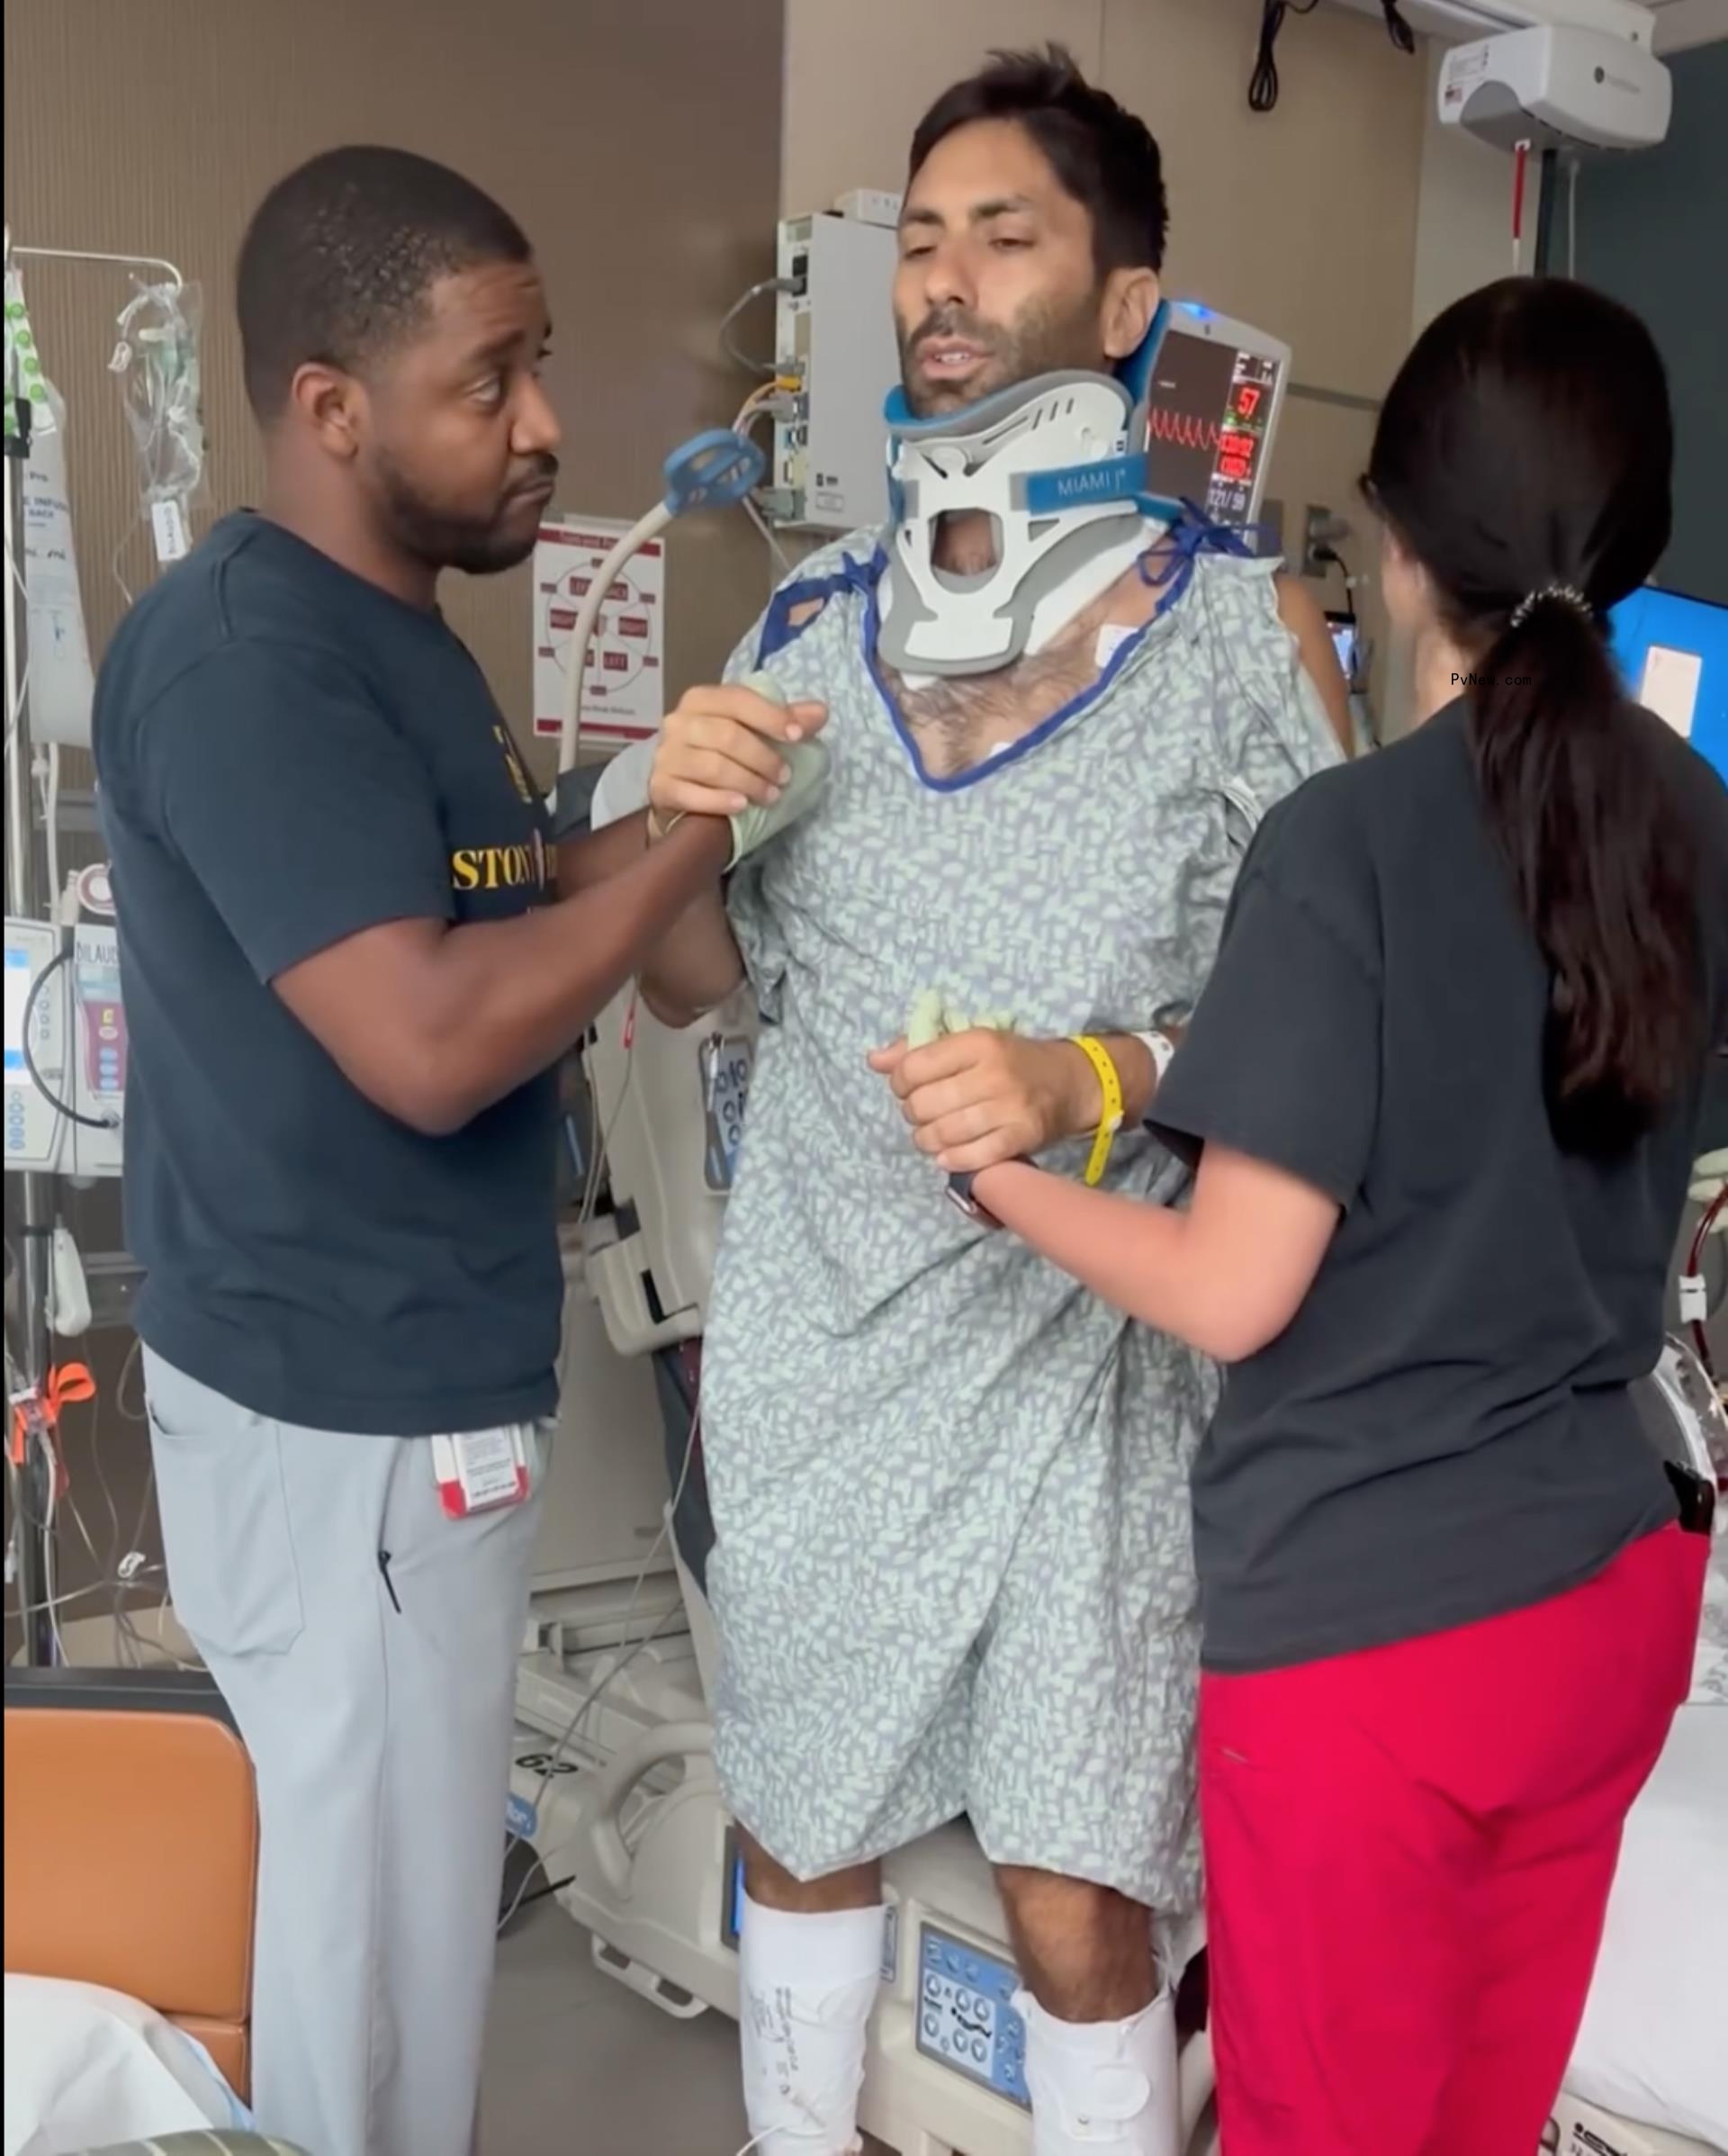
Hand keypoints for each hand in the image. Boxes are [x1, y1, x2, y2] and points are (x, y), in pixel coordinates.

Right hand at [650, 683, 826, 823]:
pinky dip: (720, 800)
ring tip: (771, 796)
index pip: (738, 699)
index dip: (771, 717)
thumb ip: (786, 721)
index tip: (798, 737)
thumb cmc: (722, 758)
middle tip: (785, 778)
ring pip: (713, 765)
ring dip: (749, 782)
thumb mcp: (755, 734)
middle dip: (763, 758)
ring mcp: (665, 755)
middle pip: (727, 735)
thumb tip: (820, 712)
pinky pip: (691, 793)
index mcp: (701, 699)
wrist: (682, 796)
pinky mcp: (659, 787)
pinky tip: (741, 807)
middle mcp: (678, 722)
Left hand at [869, 1031, 1104, 1173]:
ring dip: (927, 1140)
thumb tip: (873, 1060)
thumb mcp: (970, 1043)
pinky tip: (947, 1154)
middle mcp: (993, 1073)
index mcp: (978, 1041)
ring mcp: (1009, 1107)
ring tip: (931, 1136)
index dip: (900, 1083)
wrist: (1070, 1082)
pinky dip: (952, 1160)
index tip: (908, 1088)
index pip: (914, 1066)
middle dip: (913, 1114)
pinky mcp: (1022, 1136)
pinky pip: (973, 1156)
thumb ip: (918, 1049)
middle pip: (925, 1104)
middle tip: (922, 1114)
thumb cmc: (1011, 1061)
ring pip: (944, 1133)